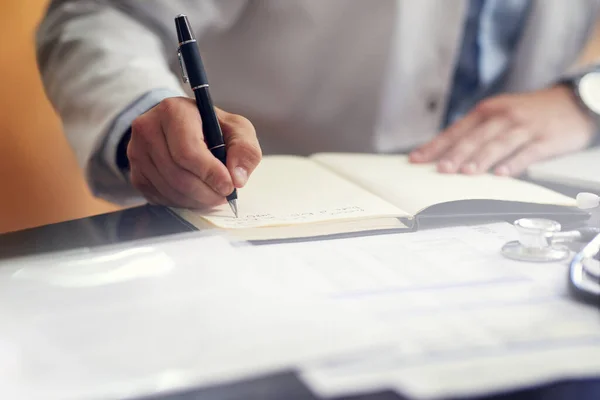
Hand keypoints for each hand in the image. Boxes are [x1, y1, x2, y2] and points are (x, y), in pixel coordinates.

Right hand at [127, 97, 261, 208]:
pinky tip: (196, 194)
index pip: (187, 151)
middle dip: (206, 192)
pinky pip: (160, 198)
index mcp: (173, 111)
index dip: (210, 173)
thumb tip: (237, 177)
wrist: (182, 129)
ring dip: (196, 200)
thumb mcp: (237, 129)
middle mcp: (148, 128)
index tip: (228, 186)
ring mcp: (136, 151)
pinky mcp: (135, 173)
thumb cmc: (212, 128)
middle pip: (177, 175)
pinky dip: (183, 202)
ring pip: (169, 189)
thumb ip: (245, 149)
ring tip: (213, 194)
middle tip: (224, 195)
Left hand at [409, 86, 595, 175]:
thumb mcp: (498, 115)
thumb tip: (443, 156)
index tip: (416, 159)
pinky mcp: (545, 139)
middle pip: (475, 137)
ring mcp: (524, 127)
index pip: (455, 131)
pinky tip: (503, 174)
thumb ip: (475, 134)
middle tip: (440, 169)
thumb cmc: (527, 114)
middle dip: (456, 154)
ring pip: (499, 144)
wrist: (572, 102)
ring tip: (466, 173)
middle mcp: (503, 117)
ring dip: (481, 159)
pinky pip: (528, 152)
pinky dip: (515, 163)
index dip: (435, 146)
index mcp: (486, 111)